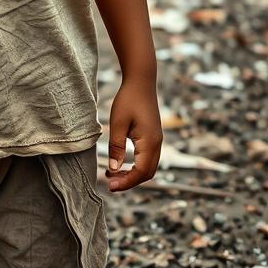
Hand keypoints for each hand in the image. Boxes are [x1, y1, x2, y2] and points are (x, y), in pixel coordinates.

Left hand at [104, 76, 162, 192]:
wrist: (141, 81)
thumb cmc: (128, 99)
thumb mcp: (118, 123)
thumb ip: (116, 147)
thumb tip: (114, 170)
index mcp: (150, 142)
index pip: (141, 172)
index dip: (126, 182)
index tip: (110, 186)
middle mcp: (157, 144)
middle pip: (146, 173)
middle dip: (129, 181)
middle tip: (109, 183)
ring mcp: (157, 140)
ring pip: (148, 167)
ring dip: (132, 174)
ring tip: (112, 175)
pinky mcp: (153, 136)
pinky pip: (147, 158)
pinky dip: (135, 165)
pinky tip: (121, 163)